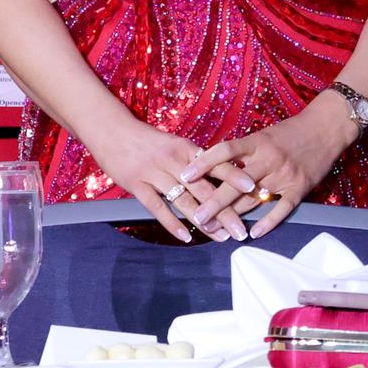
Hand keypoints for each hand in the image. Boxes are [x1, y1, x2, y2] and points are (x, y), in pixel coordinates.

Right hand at [89, 116, 241, 241]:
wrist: (112, 131)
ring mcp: (155, 173)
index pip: (217, 164)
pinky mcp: (136, 184)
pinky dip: (173, 223)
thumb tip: (221, 175)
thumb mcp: (176, 144)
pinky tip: (187, 236)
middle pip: (205, 188)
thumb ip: (195, 160)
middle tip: (240, 229)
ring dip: (204, 221)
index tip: (254, 188)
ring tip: (220, 236)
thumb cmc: (148, 140)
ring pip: (184, 200)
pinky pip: (157, 207)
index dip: (236, 176)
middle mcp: (175, 160)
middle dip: (225, 210)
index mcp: (188, 148)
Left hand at [179, 97, 360, 238]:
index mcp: (258, 142)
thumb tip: (217, 169)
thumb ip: (244, 152)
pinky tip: (254, 233)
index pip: (225, 151)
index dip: (203, 163)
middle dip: (213, 202)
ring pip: (254, 199)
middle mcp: (269, 158)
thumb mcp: (265, 135)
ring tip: (216, 229)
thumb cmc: (293, 131)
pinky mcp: (300, 187)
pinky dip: (268, 222)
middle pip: (235, 184)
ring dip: (234, 216)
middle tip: (196, 217)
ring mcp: (284, 174)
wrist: (328, 127)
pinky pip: (281, 208)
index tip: (184, 176)